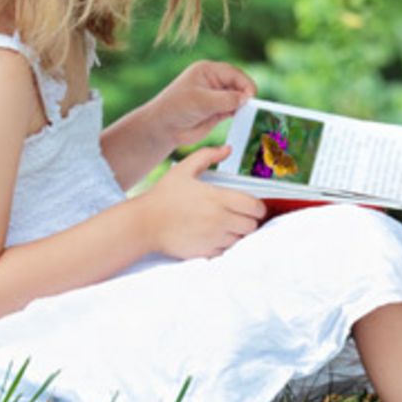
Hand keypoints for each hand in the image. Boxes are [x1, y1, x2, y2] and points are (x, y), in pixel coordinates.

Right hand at [136, 145, 266, 258]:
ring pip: (240, 240)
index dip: (257, 207)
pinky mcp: (205, 252)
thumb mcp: (184, 169)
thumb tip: (227, 148)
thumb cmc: (163, 196)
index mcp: (218, 198)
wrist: (144, 224)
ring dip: (237, 234)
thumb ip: (207, 156)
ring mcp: (213, 238)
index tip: (251, 206)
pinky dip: (225, 246)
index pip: (255, 207)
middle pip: (252, 226)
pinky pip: (226, 252)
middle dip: (249, 221)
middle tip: (239, 216)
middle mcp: (219, 220)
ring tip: (226, 226)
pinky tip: (215, 237)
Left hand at [147, 61, 257, 147]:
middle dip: (245, 94)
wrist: (164, 128)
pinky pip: (235, 110)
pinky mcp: (218, 111)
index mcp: (208, 70)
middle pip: (239, 84)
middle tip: (248, 107)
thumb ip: (226, 99)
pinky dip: (239, 113)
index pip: (234, 73)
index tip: (250, 97)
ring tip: (240, 114)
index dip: (245, 84)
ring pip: (238, 98)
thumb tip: (246, 98)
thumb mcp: (201, 101)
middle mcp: (214, 81)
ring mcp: (217, 96)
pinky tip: (238, 118)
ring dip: (242, 105)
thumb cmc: (176, 108)